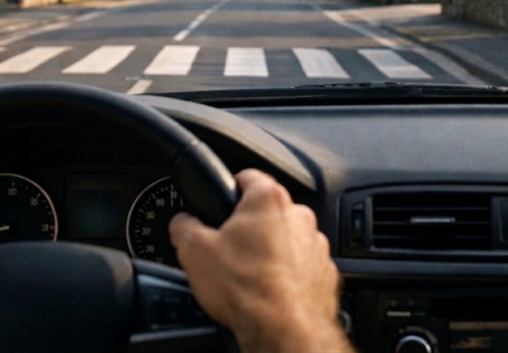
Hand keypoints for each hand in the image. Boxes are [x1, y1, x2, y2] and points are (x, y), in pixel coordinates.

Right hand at [169, 169, 352, 352]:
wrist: (283, 332)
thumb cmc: (247, 289)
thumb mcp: (194, 251)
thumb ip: (184, 226)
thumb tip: (182, 223)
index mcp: (268, 199)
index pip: (246, 176)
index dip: (228, 187)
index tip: (220, 201)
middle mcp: (300, 216)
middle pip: (267, 211)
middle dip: (249, 227)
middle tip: (228, 247)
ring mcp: (317, 246)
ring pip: (287, 239)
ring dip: (271, 250)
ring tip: (249, 274)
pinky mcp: (325, 273)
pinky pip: (303, 266)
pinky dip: (288, 274)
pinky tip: (270, 290)